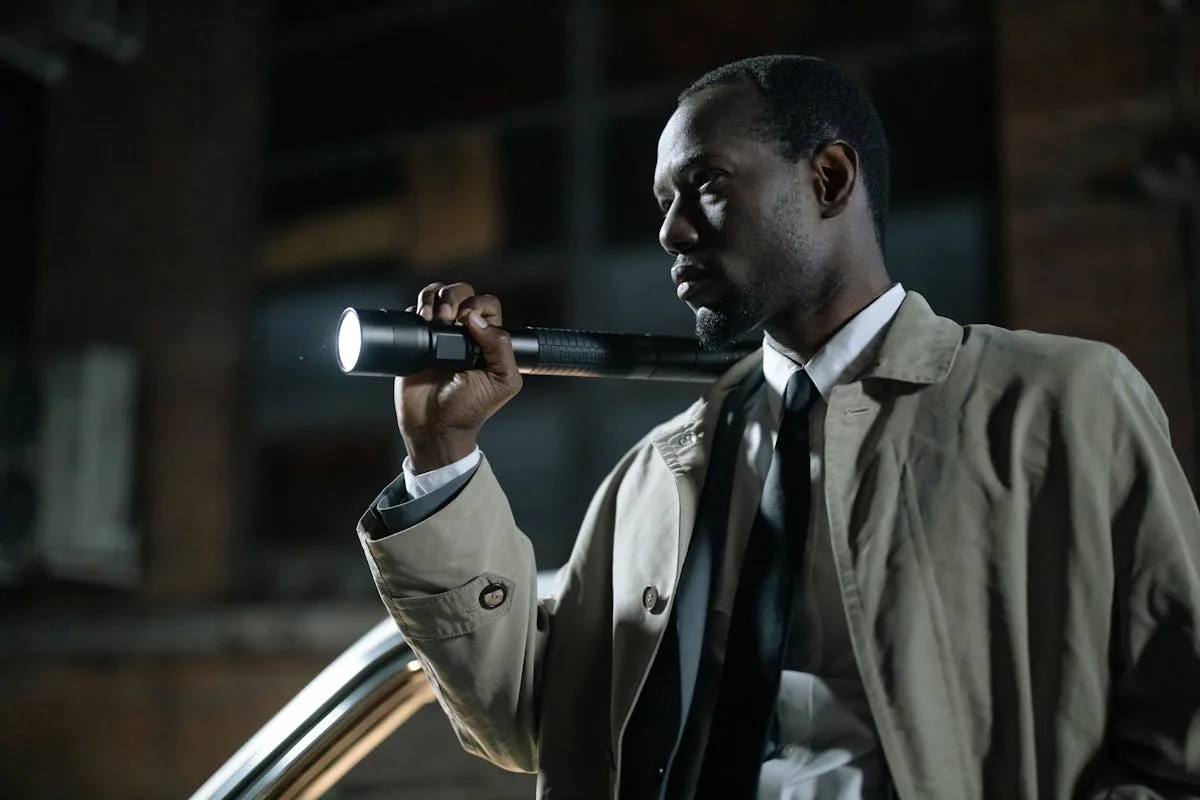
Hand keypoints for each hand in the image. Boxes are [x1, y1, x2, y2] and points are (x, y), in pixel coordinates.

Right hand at [395, 282, 522, 471]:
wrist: (434, 426)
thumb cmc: (469, 408)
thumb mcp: (501, 381)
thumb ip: (500, 349)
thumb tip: (477, 320)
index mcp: (489, 340)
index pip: (488, 305)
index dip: (479, 305)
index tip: (468, 321)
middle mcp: (464, 333)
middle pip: (462, 293)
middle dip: (454, 296)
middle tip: (449, 317)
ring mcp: (439, 334)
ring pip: (439, 295)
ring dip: (434, 297)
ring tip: (431, 318)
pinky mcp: (417, 339)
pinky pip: (415, 310)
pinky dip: (417, 307)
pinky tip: (421, 321)